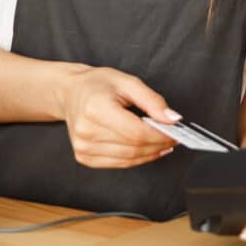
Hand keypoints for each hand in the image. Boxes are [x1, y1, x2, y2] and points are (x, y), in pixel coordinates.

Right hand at [56, 66, 177, 168]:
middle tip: (174, 136)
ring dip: (150, 153)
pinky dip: (137, 158)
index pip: (136, 132)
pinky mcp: (84, 157)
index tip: (176, 131)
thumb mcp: (128, 82)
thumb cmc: (98, 84)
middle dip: (159, 144)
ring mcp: (83, 147)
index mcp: (95, 109)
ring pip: (128, 159)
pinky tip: (148, 150)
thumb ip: (152, 100)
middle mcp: (86, 131)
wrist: (70, 93)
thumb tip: (173, 119)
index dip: (160, 135)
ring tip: (164, 143)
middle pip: (134, 147)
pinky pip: (118, 163)